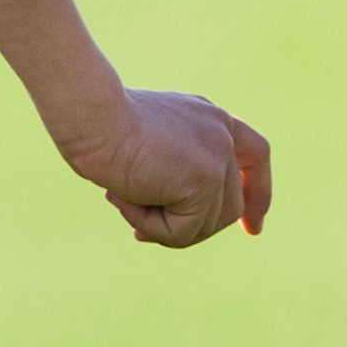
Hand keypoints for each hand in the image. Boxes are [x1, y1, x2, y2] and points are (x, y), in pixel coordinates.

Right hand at [56, 86, 272, 247]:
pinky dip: (149, 226)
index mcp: (210, 118)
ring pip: (208, 224)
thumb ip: (168, 165)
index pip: (255, 156)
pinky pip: (183, 231)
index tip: (251, 228)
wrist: (89, 113)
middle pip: (230, 205)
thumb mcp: (142, 142)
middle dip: (191, 229)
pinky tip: (121, 199)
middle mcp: (223, 134)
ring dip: (159, 226)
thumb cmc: (95, 124)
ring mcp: (218, 156)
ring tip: (120, 200)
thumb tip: (168, 210)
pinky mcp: (205, 182)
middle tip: (140, 233)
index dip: (257, 194)